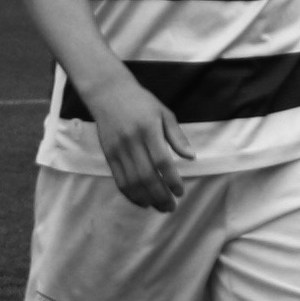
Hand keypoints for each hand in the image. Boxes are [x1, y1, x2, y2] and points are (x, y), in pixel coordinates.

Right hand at [83, 65, 190, 211]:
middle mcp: (132, 140)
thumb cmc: (141, 102)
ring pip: (132, 182)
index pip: (162, 161)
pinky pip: (119, 180)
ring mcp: (118, 149)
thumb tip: (191, 157)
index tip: (180, 192)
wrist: (109, 93)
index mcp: (149, 129)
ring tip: (159, 207)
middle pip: (146, 176)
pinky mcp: (108, 155)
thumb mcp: (164, 113)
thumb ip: (177, 136)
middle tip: (171, 207)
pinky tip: (142, 201)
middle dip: (160, 195)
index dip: (172, 180)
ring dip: (147, 199)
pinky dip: (131, 194)